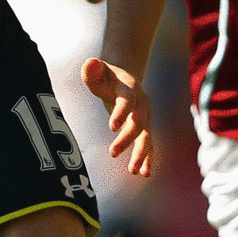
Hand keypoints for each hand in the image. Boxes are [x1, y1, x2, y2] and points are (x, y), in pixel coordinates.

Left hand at [82, 57, 154, 178]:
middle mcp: (141, 104)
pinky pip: (147, 144)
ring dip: (141, 154)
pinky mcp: (143, 128)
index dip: (121, 112)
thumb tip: (90, 63)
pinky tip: (144, 173)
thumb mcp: (96, 69)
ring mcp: (145, 116)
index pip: (127, 101)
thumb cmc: (105, 75)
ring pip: (146, 137)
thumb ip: (92, 69)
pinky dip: (147, 158)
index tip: (112, 127)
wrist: (123, 77)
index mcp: (130, 88)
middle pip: (138, 122)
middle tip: (112, 152)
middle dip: (127, 138)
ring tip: (134, 171)